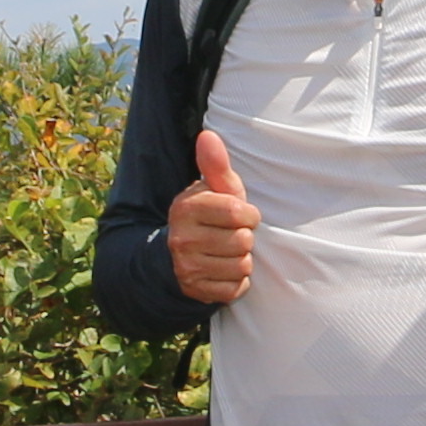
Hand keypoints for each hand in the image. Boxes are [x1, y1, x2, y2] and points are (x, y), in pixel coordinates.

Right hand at [169, 130, 259, 305]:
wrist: (177, 256)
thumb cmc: (208, 216)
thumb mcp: (213, 190)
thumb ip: (215, 164)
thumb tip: (208, 135)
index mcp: (186, 208)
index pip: (238, 212)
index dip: (249, 215)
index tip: (242, 215)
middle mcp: (182, 238)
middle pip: (242, 241)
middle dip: (245, 238)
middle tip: (232, 235)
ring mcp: (186, 267)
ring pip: (240, 266)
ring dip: (242, 260)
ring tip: (227, 252)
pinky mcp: (195, 290)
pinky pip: (235, 288)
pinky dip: (236, 281)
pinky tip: (223, 270)